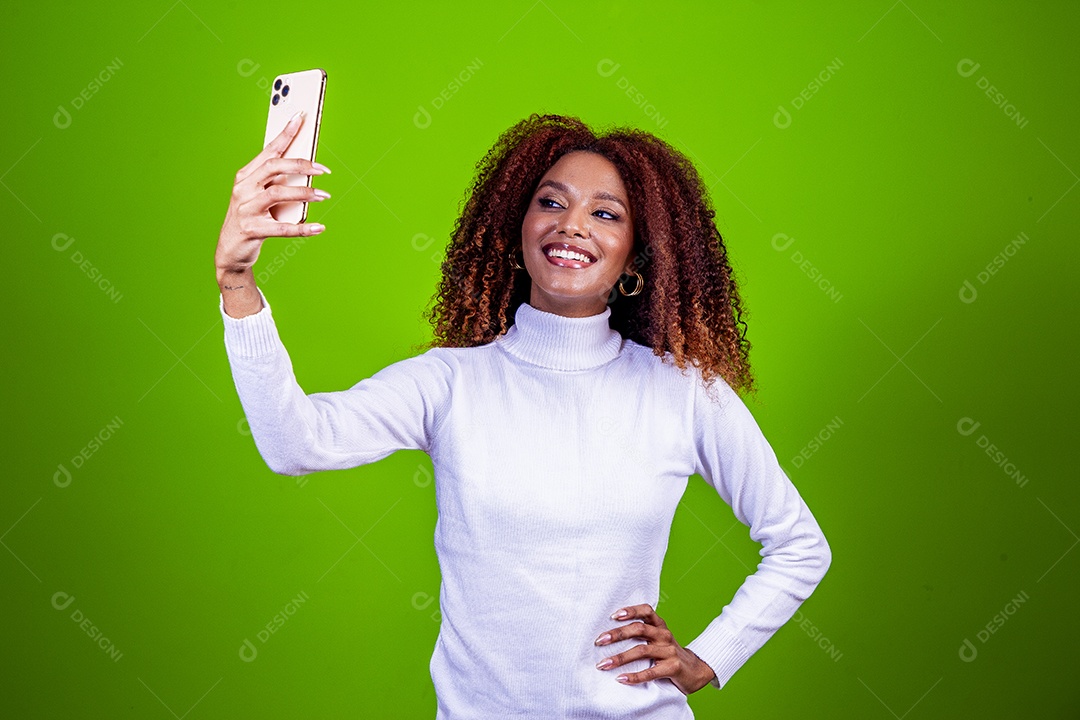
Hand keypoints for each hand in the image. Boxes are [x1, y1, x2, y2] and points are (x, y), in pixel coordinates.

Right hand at [215, 111, 330, 279]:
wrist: (231, 251)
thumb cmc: (251, 219)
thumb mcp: (259, 196)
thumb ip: (276, 182)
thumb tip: (307, 167)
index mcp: (245, 176)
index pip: (268, 150)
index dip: (285, 133)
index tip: (301, 117)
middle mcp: (243, 188)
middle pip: (274, 167)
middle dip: (301, 164)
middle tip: (324, 169)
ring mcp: (246, 209)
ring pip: (278, 194)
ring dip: (305, 193)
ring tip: (324, 195)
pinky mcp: (252, 230)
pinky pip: (283, 228)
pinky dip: (303, 228)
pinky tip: (319, 227)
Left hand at [594, 603, 715, 694]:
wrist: (696, 671)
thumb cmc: (668, 654)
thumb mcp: (658, 639)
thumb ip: (642, 634)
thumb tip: (609, 634)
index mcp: (660, 626)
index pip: (646, 610)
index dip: (630, 610)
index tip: (613, 615)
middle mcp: (664, 635)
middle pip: (639, 629)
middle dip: (617, 634)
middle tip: (599, 641)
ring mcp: (670, 651)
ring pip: (642, 651)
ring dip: (620, 658)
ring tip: (603, 664)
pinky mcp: (673, 668)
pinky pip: (651, 672)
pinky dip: (634, 676)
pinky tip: (621, 679)